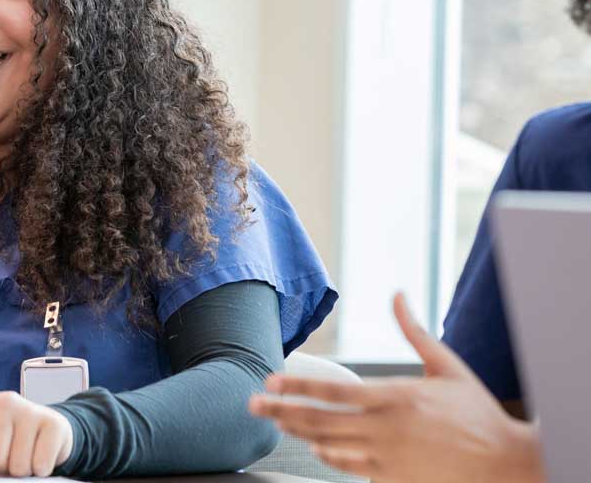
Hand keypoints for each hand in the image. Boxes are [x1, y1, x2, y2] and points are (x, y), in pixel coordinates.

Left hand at [0, 391, 72, 477]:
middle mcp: (4, 402)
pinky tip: (41, 453)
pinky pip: (40, 464)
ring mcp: (29, 410)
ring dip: (22, 469)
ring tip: (26, 453)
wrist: (48, 426)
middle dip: (2, 465)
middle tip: (10, 453)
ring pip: (18, 465)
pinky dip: (41, 469)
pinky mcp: (52, 423)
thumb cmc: (10, 436)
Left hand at [248, 293, 543, 482]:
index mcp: (395, 396)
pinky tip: (315, 448)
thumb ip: (414, 331)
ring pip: (329, 445)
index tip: (269, 382)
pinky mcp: (393, 479)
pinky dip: (328, 457)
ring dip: (298, 433)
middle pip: (319, 420)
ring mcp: (387, 457)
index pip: (332, 391)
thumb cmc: (478, 412)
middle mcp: (385, 428)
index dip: (295, 387)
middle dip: (280, 411)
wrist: (507, 462)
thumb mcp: (447, 365)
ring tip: (275, 423)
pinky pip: (349, 468)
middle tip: (252, 405)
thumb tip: (398, 294)